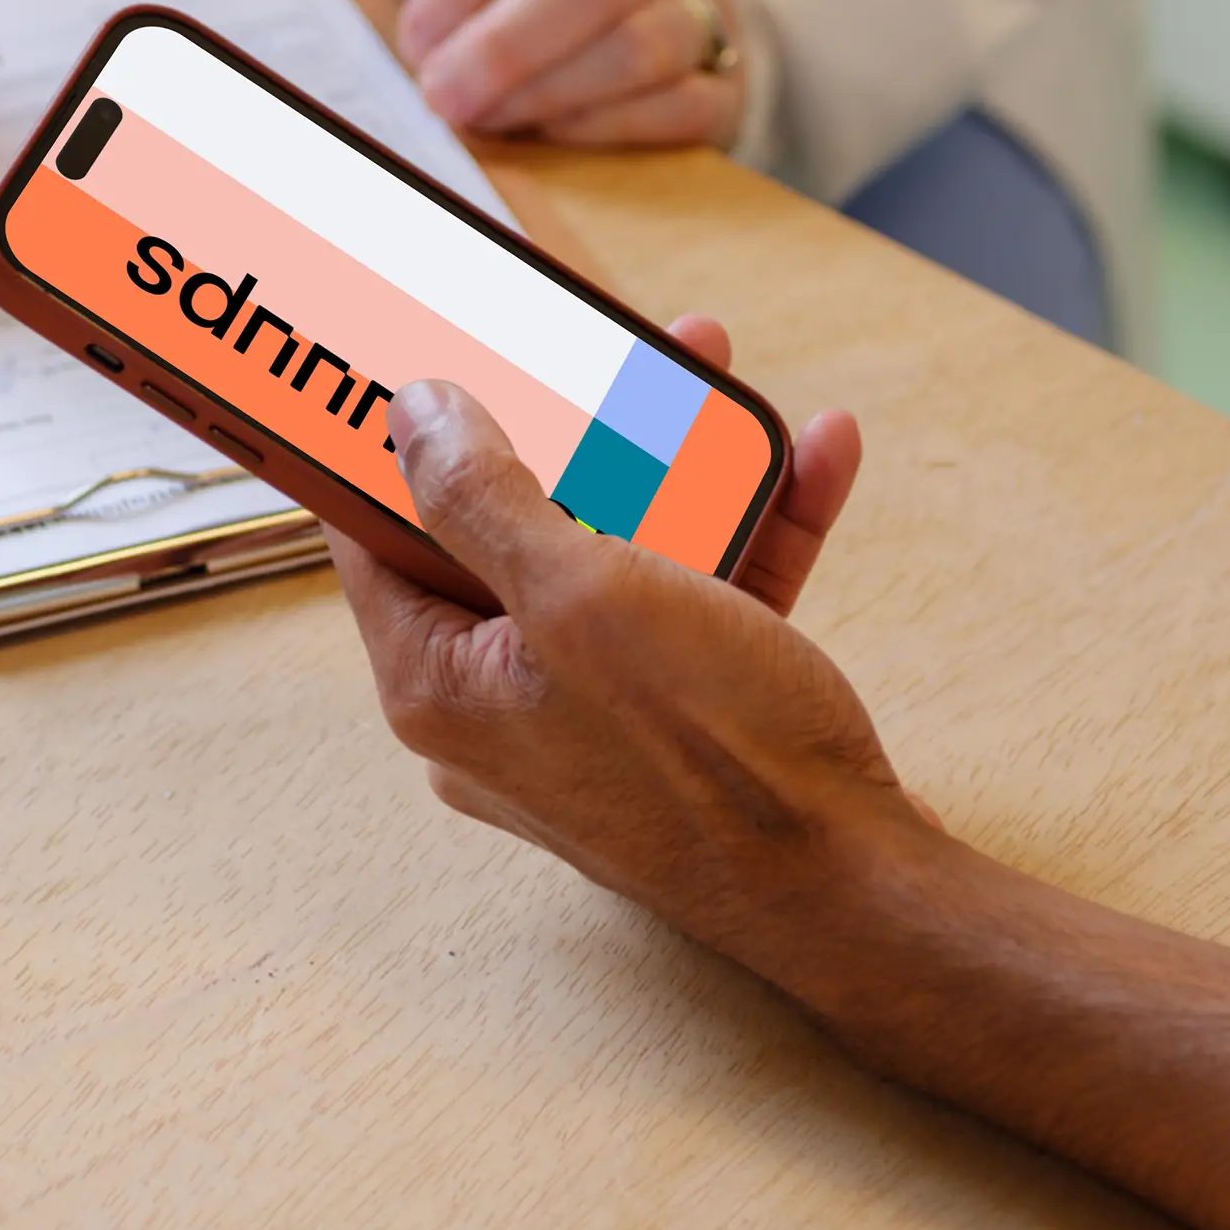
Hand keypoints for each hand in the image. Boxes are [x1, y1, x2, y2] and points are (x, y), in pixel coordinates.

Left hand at [334, 334, 901, 977]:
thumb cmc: (711, 762)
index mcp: (444, 685)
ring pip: (619, 548)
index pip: (375, 534)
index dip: (387, 437)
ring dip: (676, 456)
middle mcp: (506, 703)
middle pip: (512, 527)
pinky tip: (811, 453)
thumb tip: (409, 415)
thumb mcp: (582, 598)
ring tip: (715, 368)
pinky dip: (753, 523)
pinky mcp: (684, 716)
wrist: (853, 887)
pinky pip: (704, 593)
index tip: (410, 352)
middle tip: (594, 342)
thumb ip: (483, 499)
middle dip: (570, 420)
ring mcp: (597, 710)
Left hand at [376, 0, 748, 152]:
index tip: (417, 39)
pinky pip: (681, 107)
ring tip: (491, 117)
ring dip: (549, 89)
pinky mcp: (727, 86)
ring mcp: (711, 5)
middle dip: (506, 42)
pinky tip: (552, 136)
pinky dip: (605, 127)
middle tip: (444, 94)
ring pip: (643, 43)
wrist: (606, 52)